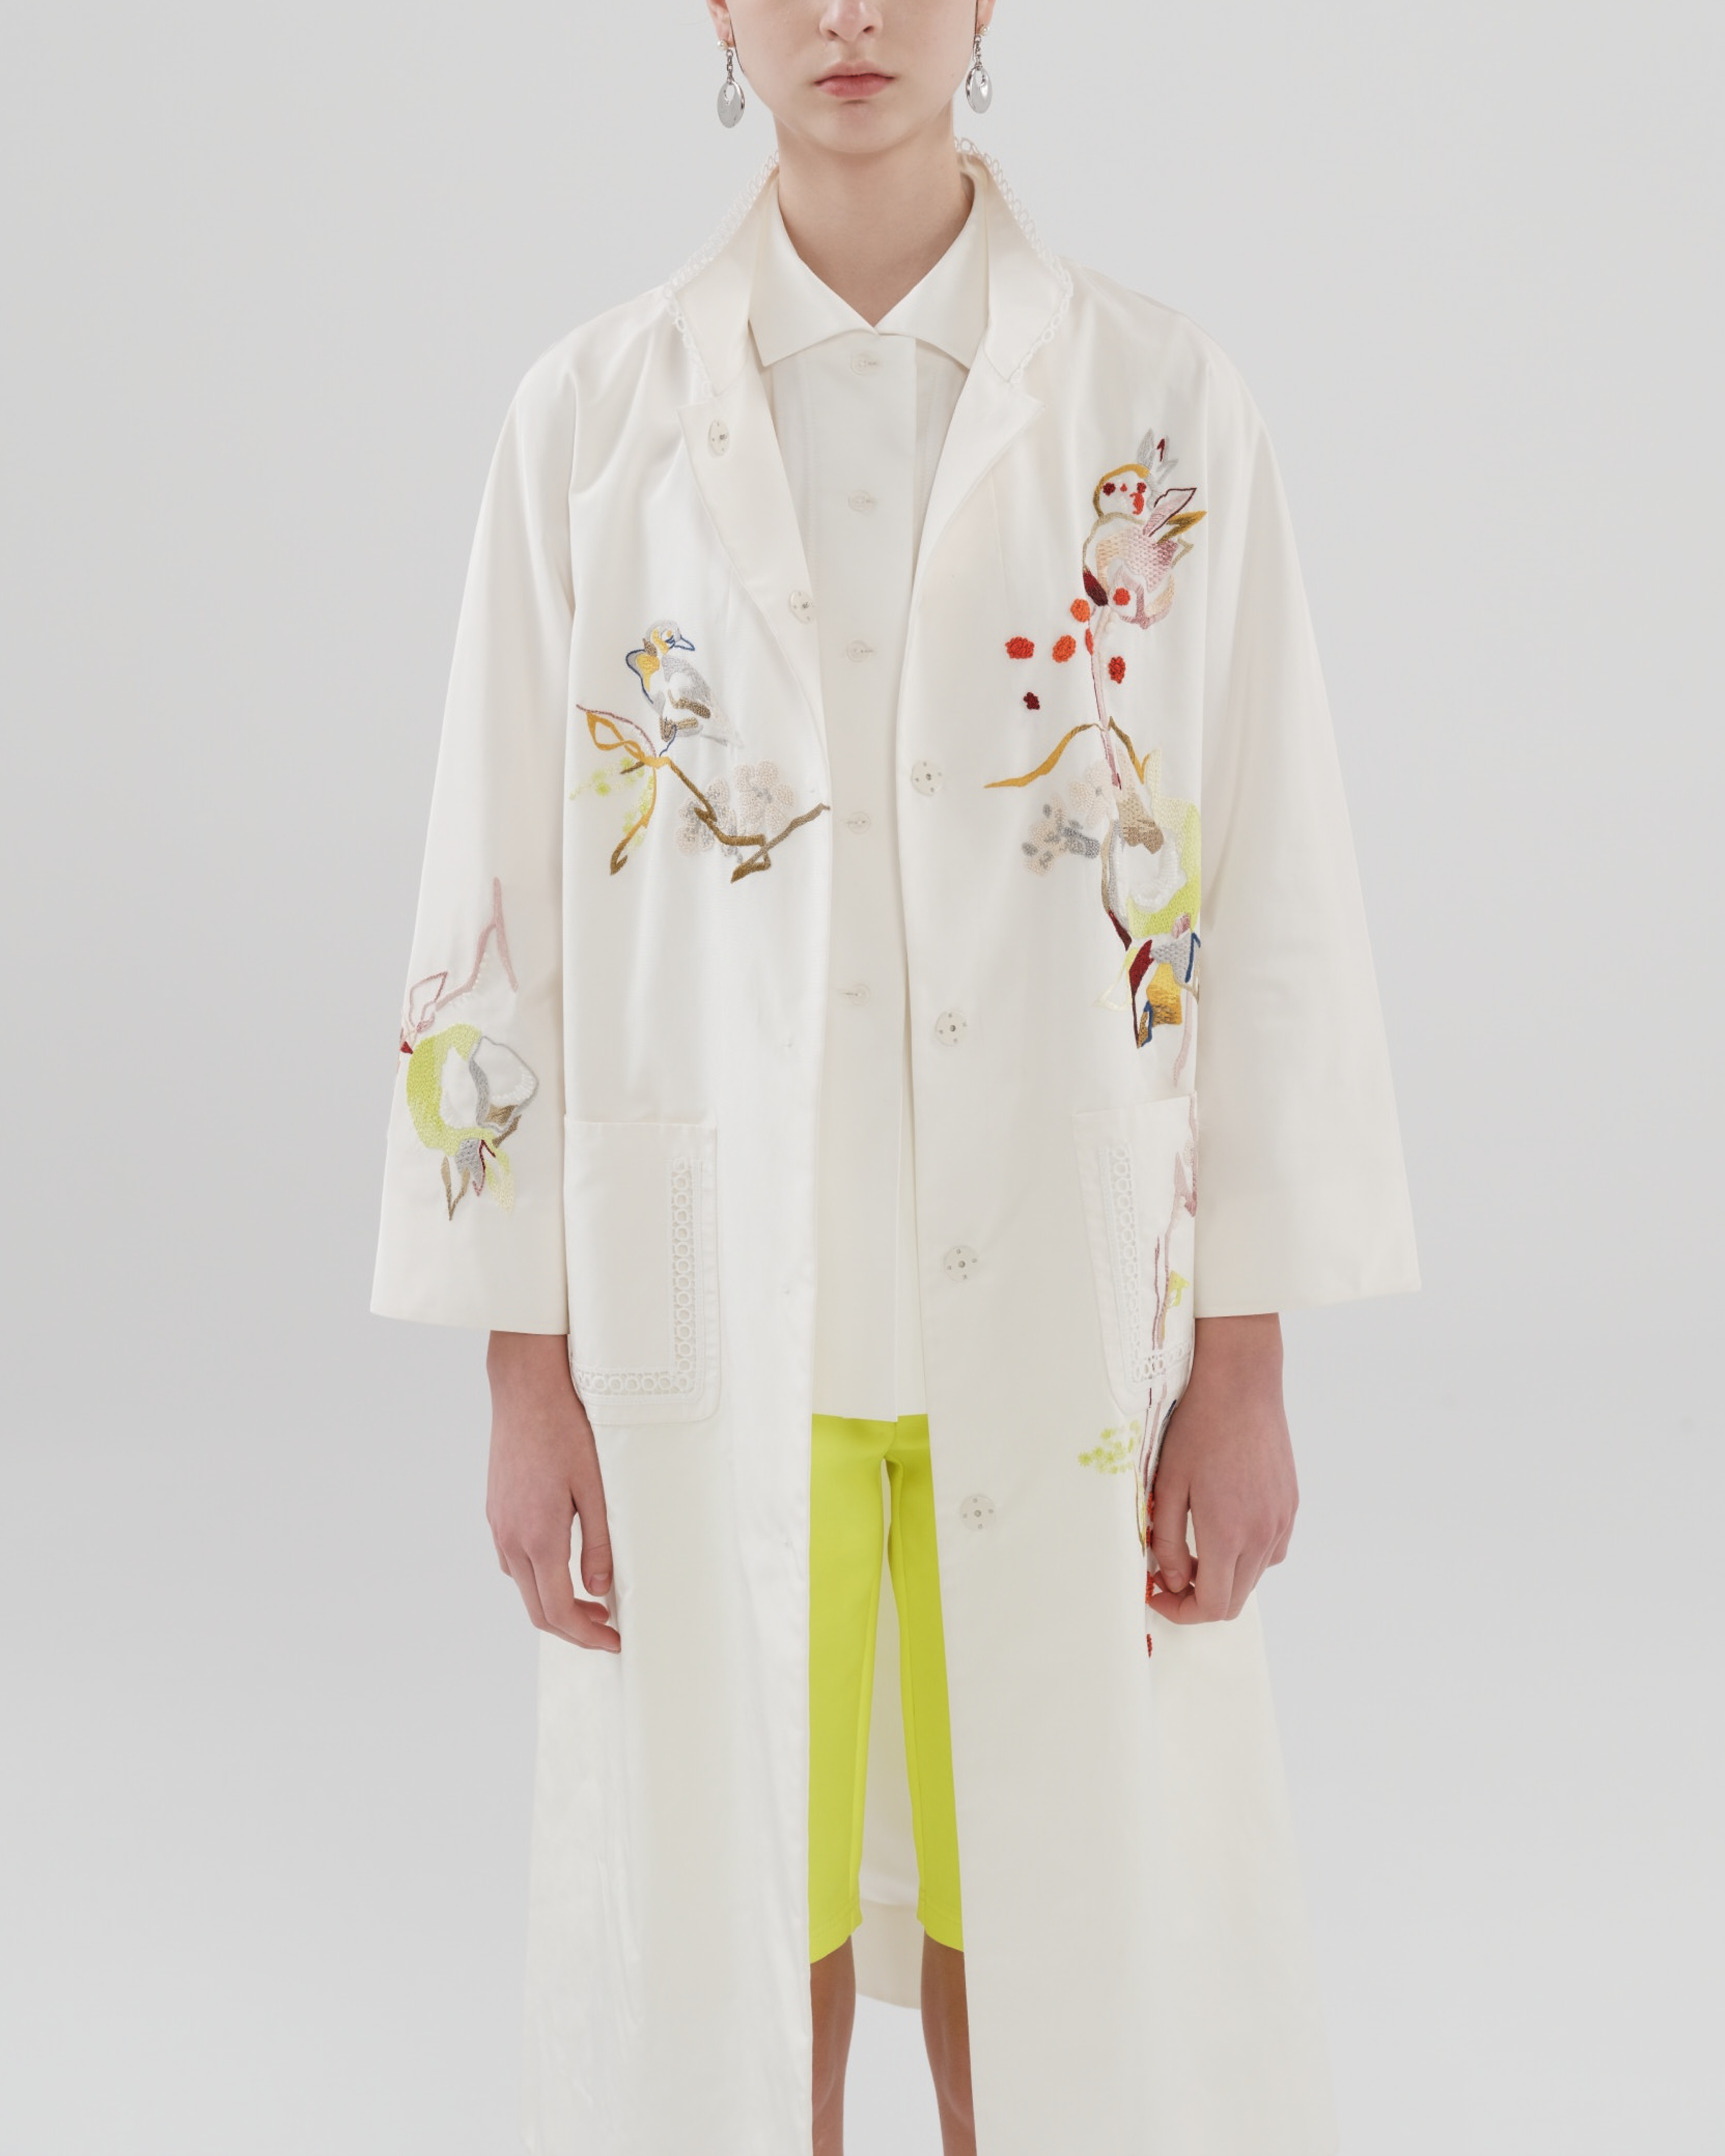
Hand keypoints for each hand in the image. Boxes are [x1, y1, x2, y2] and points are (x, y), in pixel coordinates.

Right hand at [485, 1331, 619, 1651]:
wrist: (526, 1389)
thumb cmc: (566, 1430)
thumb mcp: (596, 1487)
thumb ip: (599, 1543)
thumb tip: (600, 1590)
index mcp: (538, 1538)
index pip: (557, 1611)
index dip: (587, 1636)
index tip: (615, 1642)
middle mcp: (510, 1537)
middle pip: (536, 1609)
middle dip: (573, 1628)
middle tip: (608, 1628)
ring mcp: (498, 1524)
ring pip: (522, 1586)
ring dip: (553, 1602)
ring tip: (592, 1598)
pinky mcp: (495, 1510)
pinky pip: (513, 1560)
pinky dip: (537, 1576)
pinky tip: (563, 1563)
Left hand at [1148, 1313, 1296, 1624]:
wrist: (1241, 1385)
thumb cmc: (1198, 1429)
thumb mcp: (1167, 1485)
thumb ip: (1167, 1541)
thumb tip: (1172, 1579)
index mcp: (1228, 1533)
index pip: (1211, 1605)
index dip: (1181, 1611)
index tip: (1159, 1593)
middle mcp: (1262, 1535)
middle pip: (1234, 1599)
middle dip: (1199, 1599)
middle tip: (1171, 1575)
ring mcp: (1281, 1522)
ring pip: (1254, 1577)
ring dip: (1224, 1576)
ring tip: (1195, 1546)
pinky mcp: (1290, 1507)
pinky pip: (1271, 1551)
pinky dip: (1247, 1555)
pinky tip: (1225, 1527)